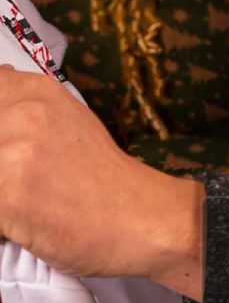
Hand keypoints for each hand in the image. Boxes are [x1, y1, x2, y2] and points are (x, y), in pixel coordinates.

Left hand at [0, 65, 203, 292]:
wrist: (140, 217)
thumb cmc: (106, 177)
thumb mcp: (70, 121)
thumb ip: (27, 106)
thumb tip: (1, 83)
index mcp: (37, 92)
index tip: (9, 141)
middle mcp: (23, 113)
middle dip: (0, 158)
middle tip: (20, 175)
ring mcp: (12, 153)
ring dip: (0, 186)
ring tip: (23, 197)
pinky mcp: (4, 196)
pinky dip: (0, 217)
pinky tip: (21, 218)